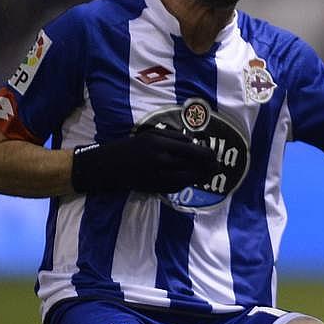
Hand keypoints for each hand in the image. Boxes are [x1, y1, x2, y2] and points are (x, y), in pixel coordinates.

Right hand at [71, 129, 221, 193]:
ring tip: (209, 175)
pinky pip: (174, 188)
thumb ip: (172, 138)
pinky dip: (186, 185)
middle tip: (217, 167)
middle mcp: (159, 159)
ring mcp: (156, 175)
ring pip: (185, 178)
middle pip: (191, 165)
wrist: (106, 166)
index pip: (190, 149)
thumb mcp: (150, 135)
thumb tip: (193, 143)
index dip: (206, 154)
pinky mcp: (152, 188)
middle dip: (207, 167)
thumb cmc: (130, 146)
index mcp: (159, 143)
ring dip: (199, 178)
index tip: (215, 155)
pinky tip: (192, 181)